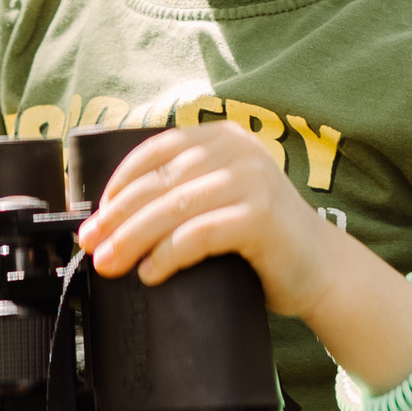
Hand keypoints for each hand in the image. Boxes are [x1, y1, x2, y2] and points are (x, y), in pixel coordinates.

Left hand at [82, 122, 323, 313]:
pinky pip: (200, 234)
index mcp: (223, 138)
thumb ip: (185, 193)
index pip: (157, 150)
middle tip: (90, 244)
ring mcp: (252, 180)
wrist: (321, 269)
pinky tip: (150, 273)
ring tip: (109, 264)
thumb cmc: (261, 241)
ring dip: (132, 237)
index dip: (119, 183)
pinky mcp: (261, 216)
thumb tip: (112, 220)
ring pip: (174, 207)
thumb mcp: (221, 200)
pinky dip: (168, 254)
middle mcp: (237, 150)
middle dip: (116, 215)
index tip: (95, 215)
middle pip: (160, 182)